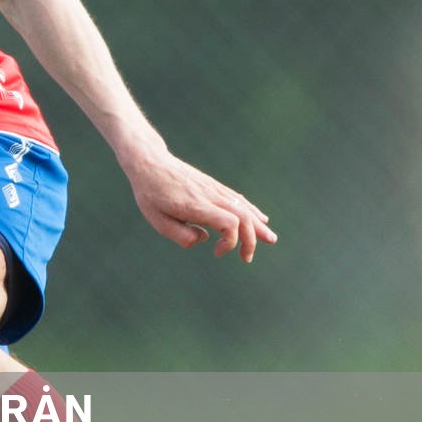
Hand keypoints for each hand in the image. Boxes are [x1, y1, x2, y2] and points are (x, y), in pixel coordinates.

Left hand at [124, 148, 276, 262]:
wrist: (150, 163)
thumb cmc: (150, 193)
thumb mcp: (157, 220)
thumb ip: (181, 235)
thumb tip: (204, 239)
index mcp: (196, 206)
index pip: (229, 223)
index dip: (230, 241)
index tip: (215, 252)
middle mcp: (210, 196)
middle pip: (242, 217)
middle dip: (251, 239)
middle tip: (247, 258)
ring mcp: (214, 189)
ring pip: (244, 206)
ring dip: (257, 225)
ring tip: (270, 239)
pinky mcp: (213, 185)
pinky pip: (238, 198)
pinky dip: (251, 210)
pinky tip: (260, 219)